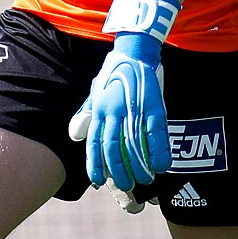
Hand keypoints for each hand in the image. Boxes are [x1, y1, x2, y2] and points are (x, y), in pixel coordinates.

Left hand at [67, 0, 181, 195]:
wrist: (133, 52)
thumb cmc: (113, 74)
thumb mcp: (94, 93)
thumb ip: (86, 114)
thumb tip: (75, 135)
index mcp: (99, 110)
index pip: (95, 144)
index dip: (96, 165)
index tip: (98, 182)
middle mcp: (114, 112)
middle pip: (114, 148)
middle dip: (118, 171)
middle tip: (125, 186)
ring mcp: (134, 109)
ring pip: (134, 144)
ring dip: (138, 166)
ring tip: (143, 181)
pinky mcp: (154, 106)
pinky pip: (156, 133)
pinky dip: (158, 151)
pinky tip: (162, 166)